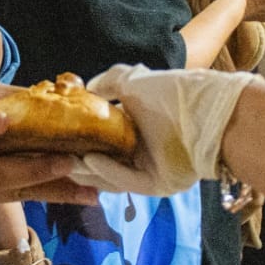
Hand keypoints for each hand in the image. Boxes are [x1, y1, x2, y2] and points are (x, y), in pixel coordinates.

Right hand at [0, 83, 94, 204]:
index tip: (0, 120)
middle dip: (32, 169)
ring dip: (54, 191)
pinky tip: (84, 195)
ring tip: (88, 190)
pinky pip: (25, 198)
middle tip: (66, 162)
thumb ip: (11, 97)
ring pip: (15, 192)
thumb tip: (61, 90)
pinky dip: (56, 196)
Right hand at [69, 65, 257, 195]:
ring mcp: (151, 167)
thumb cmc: (173, 94)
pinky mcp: (157, 184)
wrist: (210, 114)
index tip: (58, 133)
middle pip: (105, 157)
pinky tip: (89, 161)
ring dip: (88, 169)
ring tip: (65, 160)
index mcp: (139, 124)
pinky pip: (128, 181)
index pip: (104, 134)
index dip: (81, 134)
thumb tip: (85, 89)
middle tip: (54, 154)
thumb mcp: (135, 80)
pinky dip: (108, 173)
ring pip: (112, 174)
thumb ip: (108, 82)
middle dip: (79, 156)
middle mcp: (143, 147)